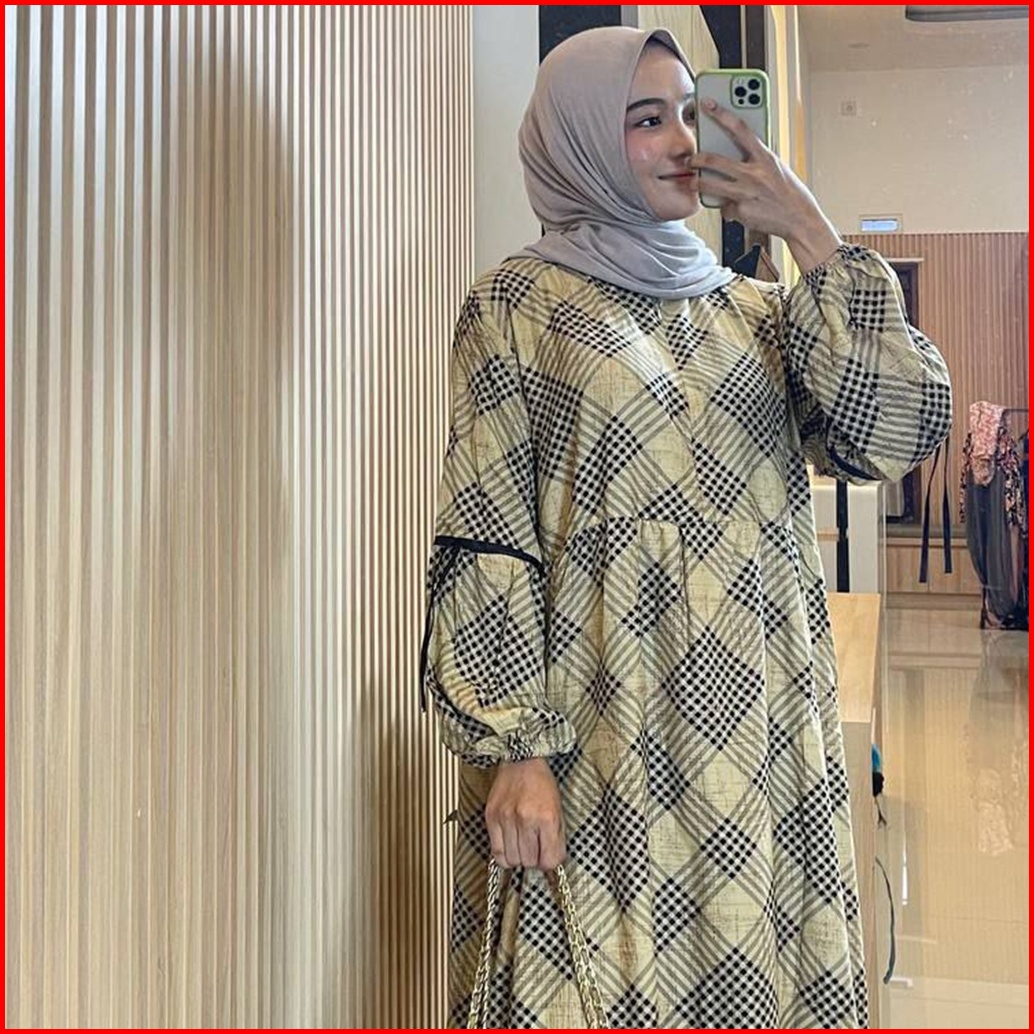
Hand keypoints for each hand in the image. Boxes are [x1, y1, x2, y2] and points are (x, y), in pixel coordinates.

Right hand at [485, 757, 566, 870]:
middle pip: (529, 862)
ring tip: (523, 846)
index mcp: (547, 817)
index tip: (548, 858)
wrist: (522, 760)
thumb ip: (556, 838)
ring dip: (519, 857)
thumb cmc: (541, 782)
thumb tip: (551, 862)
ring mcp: (506, 818)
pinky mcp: (492, 817)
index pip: (549, 859)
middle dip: (534, 859)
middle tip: (535, 849)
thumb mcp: (558, 809)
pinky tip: (510, 846)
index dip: (550, 863)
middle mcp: (525, 818)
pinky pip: (496, 852)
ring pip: (512, 860)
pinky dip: (504, 855)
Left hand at [691, 98, 841, 272]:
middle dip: (697, 159)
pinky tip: (737, 208)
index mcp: (765, 157)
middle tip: (690, 159)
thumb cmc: (788, 191)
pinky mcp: (740, 211)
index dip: (722, 113)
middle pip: (714, 160)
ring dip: (697, 183)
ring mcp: (745, 193)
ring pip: (710, 184)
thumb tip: (734, 151)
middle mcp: (754, 173)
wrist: (799, 220)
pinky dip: (727, 208)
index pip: (740, 129)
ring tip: (693, 181)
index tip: (707, 102)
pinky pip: (724, 207)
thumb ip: (756, 158)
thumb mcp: (776, 167)